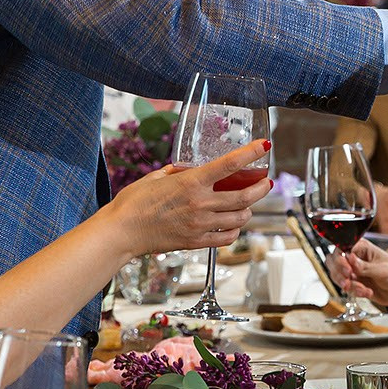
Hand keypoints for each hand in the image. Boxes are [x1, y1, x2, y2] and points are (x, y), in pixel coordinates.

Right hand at [108, 138, 270, 256]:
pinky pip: (226, 238)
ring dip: (249, 210)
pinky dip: (235, 231)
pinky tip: (233, 225)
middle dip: (261, 188)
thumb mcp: (155, 177)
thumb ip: (177, 172)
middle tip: (265, 183)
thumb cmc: (133, 202)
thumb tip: (189, 169)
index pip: (230, 164)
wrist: (121, 232)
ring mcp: (200, 224)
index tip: (264, 146)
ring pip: (240, 219)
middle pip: (244, 196)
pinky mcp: (196, 242)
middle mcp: (200, 203)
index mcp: (191, 182)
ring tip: (248, 205)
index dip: (251, 153)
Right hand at [333, 241, 387, 308]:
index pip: (342, 249)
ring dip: (348, 285)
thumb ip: (364, 266)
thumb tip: (349, 258)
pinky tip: (368, 293)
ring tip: (362, 289)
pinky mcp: (354, 283)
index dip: (341, 260)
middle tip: (348, 282)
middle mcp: (354, 257)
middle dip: (339, 273)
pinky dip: (355, 292)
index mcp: (361, 247)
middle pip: (333, 261)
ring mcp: (353, 271)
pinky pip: (346, 288)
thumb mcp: (382, 270)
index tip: (347, 271)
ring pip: (337, 276)